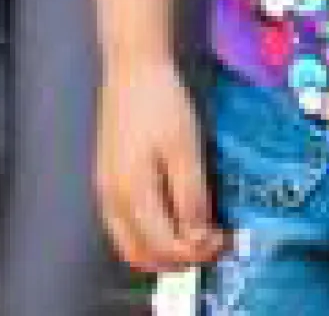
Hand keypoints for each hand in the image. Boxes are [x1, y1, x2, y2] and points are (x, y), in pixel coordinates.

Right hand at [92, 58, 227, 275]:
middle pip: (142, 254)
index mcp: (131, 195)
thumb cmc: (162, 104)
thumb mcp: (185, 149)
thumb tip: (199, 239)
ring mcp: (104, 193)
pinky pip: (124, 227)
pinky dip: (148, 235)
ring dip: (162, 250)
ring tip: (197, 234)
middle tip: (212, 243)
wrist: (132, 70)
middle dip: (178, 258)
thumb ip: (191, 197)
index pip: (164, 246)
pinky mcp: (106, 182)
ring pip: (130, 244)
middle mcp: (111, 202)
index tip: (223, 240)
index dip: (196, 252)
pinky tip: (172, 220)